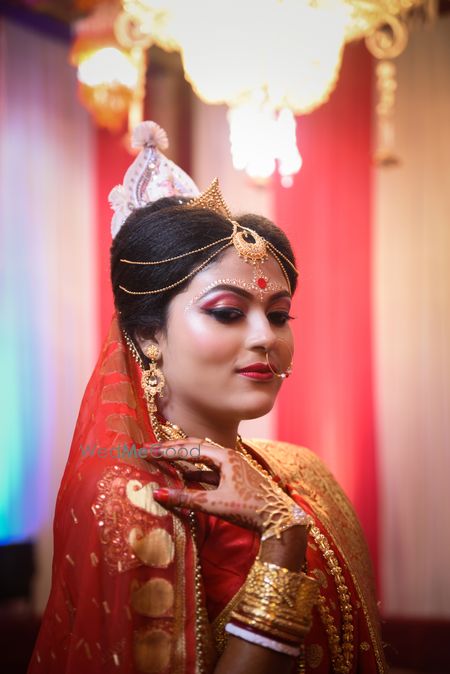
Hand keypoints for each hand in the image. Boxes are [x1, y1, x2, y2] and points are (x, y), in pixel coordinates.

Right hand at [150, 437, 309, 538]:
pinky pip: (209, 471)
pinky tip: (182, 477)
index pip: (190, 449)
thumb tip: (157, 493)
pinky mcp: (234, 480)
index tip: (146, 450)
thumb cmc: (250, 509)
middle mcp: (229, 457)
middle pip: (195, 448)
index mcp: (226, 457)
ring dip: (182, 459)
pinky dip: (193, 472)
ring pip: (202, 459)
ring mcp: (233, 468)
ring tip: (162, 459)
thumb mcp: (215, 504)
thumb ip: (186, 498)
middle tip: (149, 449)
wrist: (280, 520)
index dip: (166, 450)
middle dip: (172, 448)